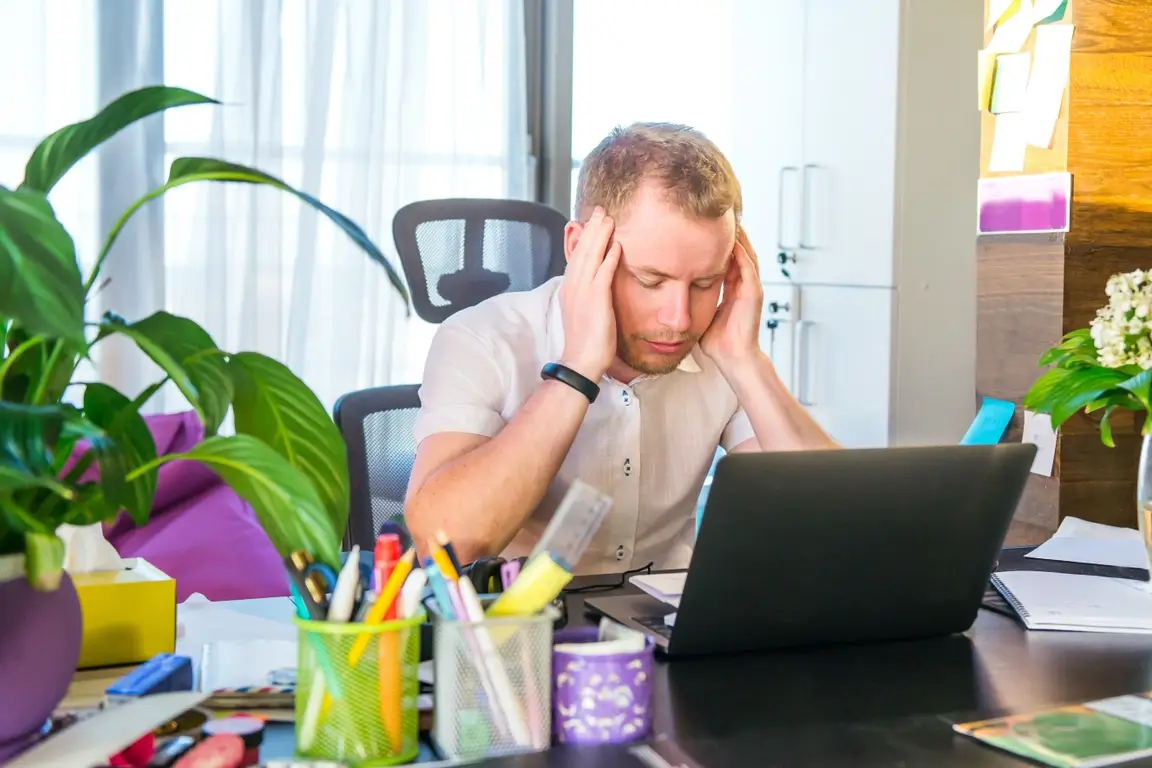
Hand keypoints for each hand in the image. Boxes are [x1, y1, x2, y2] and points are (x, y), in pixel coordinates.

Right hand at [558, 207, 621, 380]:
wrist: (580, 361)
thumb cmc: (585, 341)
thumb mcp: (582, 312)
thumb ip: (587, 295)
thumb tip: (596, 285)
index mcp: (569, 289)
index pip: (576, 257)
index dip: (584, 238)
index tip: (591, 223)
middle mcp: (573, 286)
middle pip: (582, 251)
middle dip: (591, 229)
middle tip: (600, 211)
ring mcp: (582, 291)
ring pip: (590, 256)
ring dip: (600, 236)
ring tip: (607, 219)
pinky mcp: (595, 299)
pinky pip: (603, 273)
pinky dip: (609, 258)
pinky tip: (617, 245)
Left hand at [700, 227, 763, 365]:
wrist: (732, 357)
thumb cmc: (718, 342)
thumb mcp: (701, 313)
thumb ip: (692, 301)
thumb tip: (670, 296)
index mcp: (732, 289)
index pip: (727, 259)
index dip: (718, 244)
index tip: (705, 228)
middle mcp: (743, 285)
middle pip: (739, 251)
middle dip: (729, 234)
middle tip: (719, 216)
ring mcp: (750, 288)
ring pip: (746, 254)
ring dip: (738, 238)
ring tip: (728, 220)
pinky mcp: (753, 293)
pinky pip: (748, 267)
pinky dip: (741, 253)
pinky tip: (733, 241)